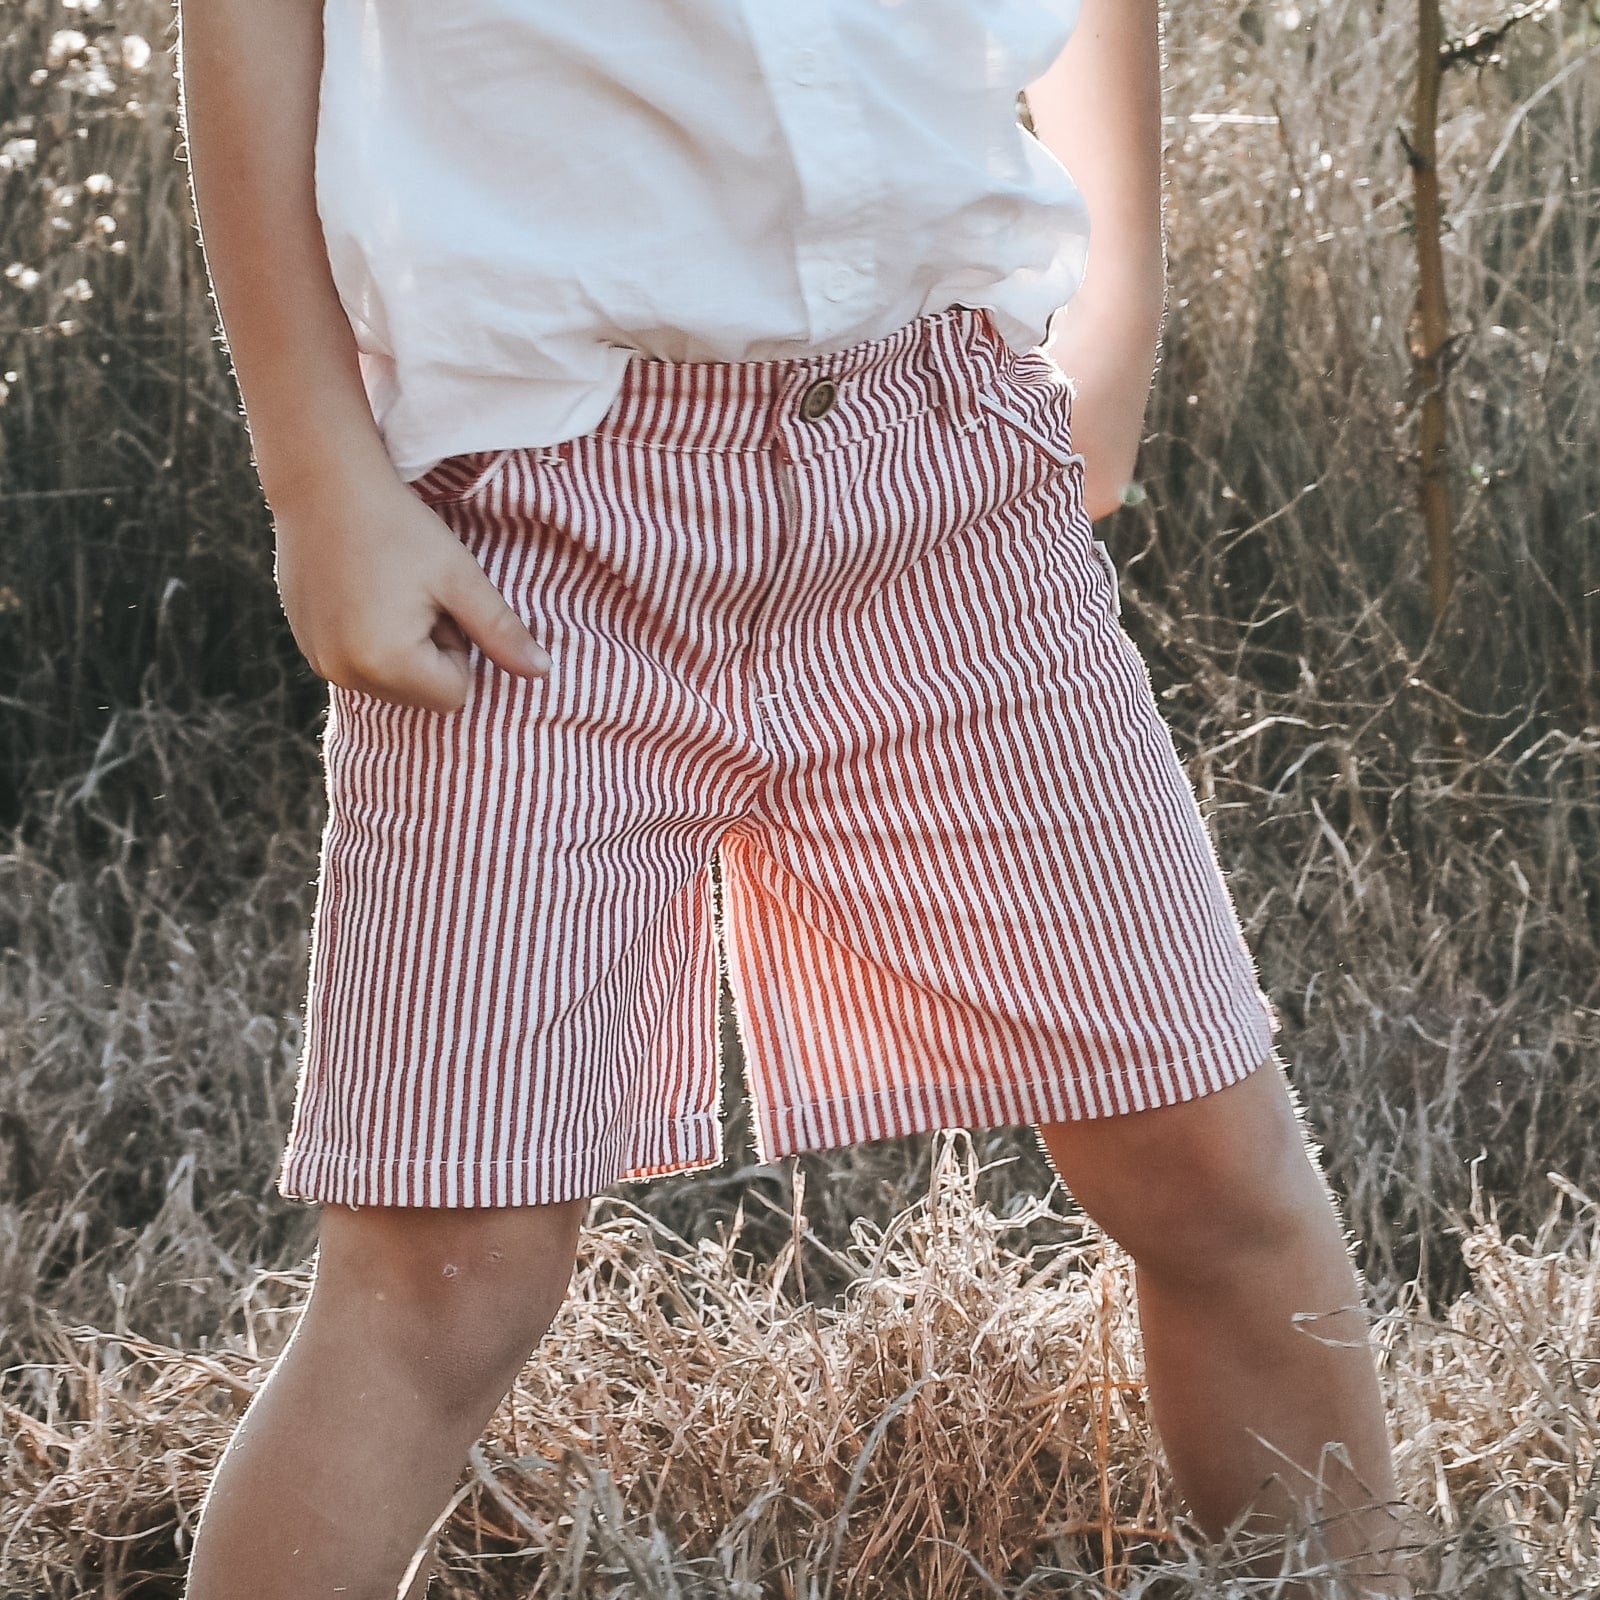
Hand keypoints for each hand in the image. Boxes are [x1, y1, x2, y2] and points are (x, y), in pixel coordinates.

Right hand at [270, 465, 552, 713]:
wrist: (322, 485)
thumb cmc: (399, 527)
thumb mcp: (461, 578)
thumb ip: (502, 632)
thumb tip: (543, 673)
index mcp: (388, 663)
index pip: (455, 694)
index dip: (459, 649)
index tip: (441, 603)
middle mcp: (347, 674)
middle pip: (421, 694)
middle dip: (431, 653)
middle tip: (415, 595)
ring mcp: (320, 663)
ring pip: (391, 683)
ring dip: (402, 648)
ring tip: (389, 592)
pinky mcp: (306, 647)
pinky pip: (358, 665)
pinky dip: (370, 640)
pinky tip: (362, 592)